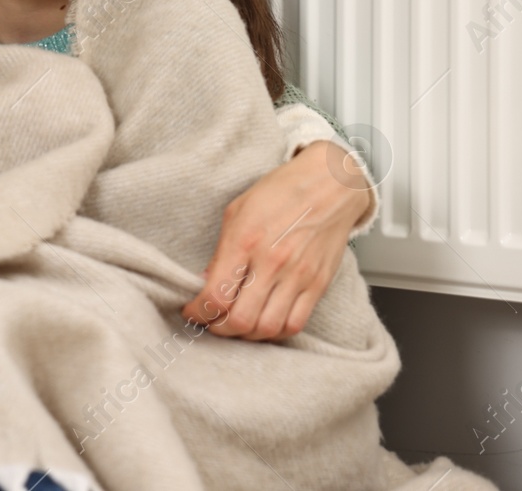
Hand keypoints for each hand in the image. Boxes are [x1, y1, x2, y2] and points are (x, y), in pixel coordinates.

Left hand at [181, 140, 371, 339]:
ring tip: (234, 325)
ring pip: (267, 328)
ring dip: (245, 335)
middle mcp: (272, 263)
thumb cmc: (280, 192)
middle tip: (210, 322)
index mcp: (245, 242)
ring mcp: (298, 277)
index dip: (198, 312)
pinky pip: (295, 324)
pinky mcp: (318, 285)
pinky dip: (274, 333)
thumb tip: (206, 284)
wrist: (329, 185)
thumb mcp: (236, 212)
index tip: (192, 312)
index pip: (216, 295)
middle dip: (218, 329)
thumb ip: (221, 252)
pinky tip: (263, 324)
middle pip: (241, 320)